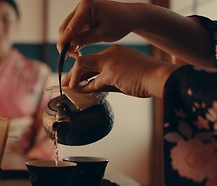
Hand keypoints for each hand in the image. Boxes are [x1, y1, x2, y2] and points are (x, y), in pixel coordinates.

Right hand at [57, 0, 139, 52]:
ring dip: (68, 41)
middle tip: (71, 56)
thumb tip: (69, 47)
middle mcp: (81, 6)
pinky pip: (73, 28)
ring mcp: (80, 10)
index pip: (70, 27)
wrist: (130, 16)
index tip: (62, 56)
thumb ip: (84, 40)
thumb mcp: (103, 34)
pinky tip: (77, 47)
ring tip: (76, 53)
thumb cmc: (120, 23)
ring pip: (67, 28)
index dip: (64, 43)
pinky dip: (73, 38)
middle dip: (65, 43)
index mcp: (86, 6)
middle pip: (65, 27)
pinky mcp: (82, 16)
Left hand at [62, 45, 176, 97]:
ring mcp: (110, 62)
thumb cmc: (147, 79)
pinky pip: (92, 82)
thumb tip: (91, 89)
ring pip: (83, 67)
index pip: (93, 60)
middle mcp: (110, 54)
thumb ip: (107, 81)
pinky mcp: (111, 73)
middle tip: (65, 83)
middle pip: (84, 61)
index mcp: (115, 52)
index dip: (82, 70)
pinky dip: (85, 88)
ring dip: (74, 79)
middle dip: (73, 73)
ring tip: (68, 88)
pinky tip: (80, 92)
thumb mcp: (124, 77)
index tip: (76, 78)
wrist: (161, 78)